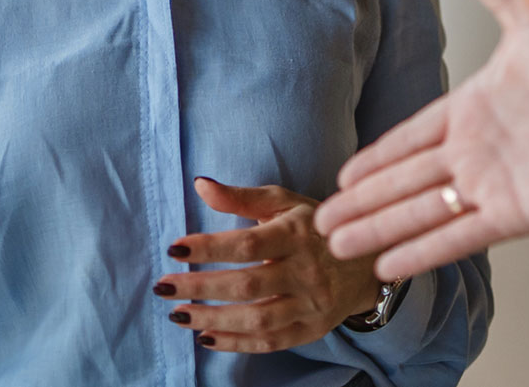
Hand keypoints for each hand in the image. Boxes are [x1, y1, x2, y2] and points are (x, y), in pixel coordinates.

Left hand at [154, 177, 382, 353]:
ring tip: (178, 314)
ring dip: (212, 319)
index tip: (174, 247)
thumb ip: (241, 197)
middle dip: (200, 287)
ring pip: (256, 319)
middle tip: (163, 286)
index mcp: (296, 233)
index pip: (247, 243)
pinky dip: (235, 343)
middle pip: (247, 284)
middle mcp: (305, 270)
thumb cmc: (313, 225)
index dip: (209, 247)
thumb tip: (199, 184)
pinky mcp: (311, 330)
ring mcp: (310, 304)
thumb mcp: (283, 202)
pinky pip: (269, 342)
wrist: (365, 260)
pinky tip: (205, 337)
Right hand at [313, 0, 528, 280]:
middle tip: (319, 222)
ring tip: (336, 247)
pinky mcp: (512, 214)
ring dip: (379, 230)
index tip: (344, 175)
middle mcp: (475, 151)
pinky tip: (387, 269)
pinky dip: (421, 254)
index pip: (410, 138)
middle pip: (404, 182)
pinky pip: (456, 237)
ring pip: (419, 213)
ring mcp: (491, 185)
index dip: (377, 158)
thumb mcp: (527, 10)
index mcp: (473, 108)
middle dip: (362, 202)